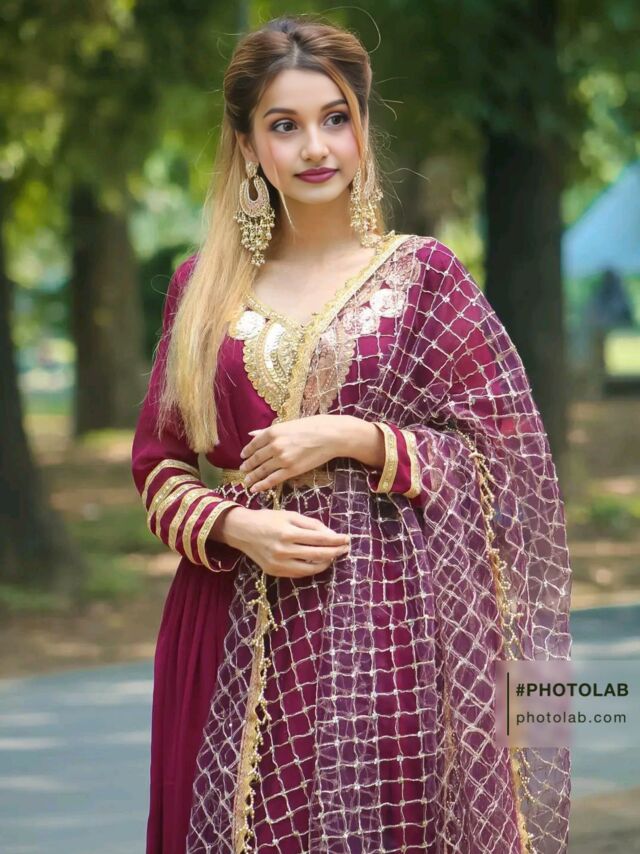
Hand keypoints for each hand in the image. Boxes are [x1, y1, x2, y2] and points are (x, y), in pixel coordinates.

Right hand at [221, 506, 350, 578]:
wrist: (241, 531)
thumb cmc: (267, 519)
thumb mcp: (290, 516)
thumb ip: (312, 525)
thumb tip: (332, 535)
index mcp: (288, 533)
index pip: (320, 539)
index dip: (336, 540)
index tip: (347, 538)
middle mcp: (283, 551)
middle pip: (318, 555)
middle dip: (335, 552)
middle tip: (346, 548)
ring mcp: (279, 564)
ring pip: (311, 569)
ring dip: (326, 563)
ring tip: (334, 556)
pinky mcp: (275, 572)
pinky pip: (299, 573)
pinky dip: (312, 569)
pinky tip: (319, 562)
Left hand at [238, 415, 341, 493]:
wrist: (330, 435)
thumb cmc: (313, 426)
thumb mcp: (288, 424)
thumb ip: (269, 431)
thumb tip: (252, 433)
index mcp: (273, 432)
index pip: (254, 443)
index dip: (247, 451)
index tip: (243, 456)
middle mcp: (274, 445)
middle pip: (256, 458)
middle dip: (248, 466)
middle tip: (242, 470)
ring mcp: (282, 459)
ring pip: (262, 470)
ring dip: (252, 477)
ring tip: (246, 482)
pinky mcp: (291, 470)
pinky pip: (272, 479)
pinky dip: (262, 485)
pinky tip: (255, 489)